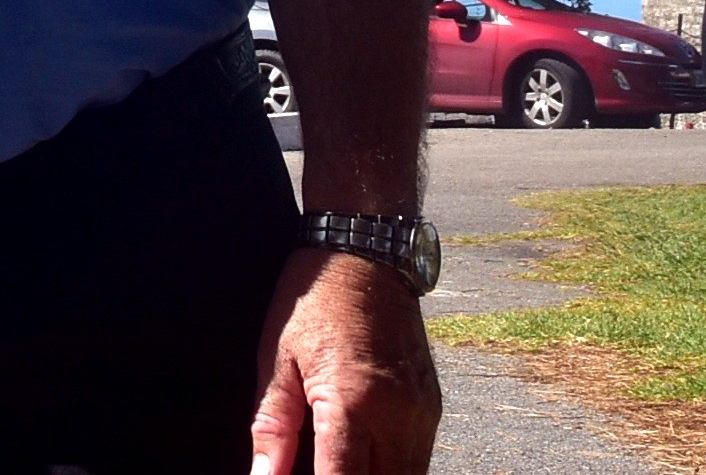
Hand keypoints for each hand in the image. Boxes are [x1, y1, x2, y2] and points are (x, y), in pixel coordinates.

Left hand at [250, 247, 440, 474]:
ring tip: (333, 464)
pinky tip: (360, 458)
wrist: (366, 252)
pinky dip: (390, 468)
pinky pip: (417, 461)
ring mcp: (423, 415)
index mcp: (352, 404)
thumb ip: (272, 429)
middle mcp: (398, 417)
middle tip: (314, 467)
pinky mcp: (434, 408)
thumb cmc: (314, 300)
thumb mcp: (276, 360)